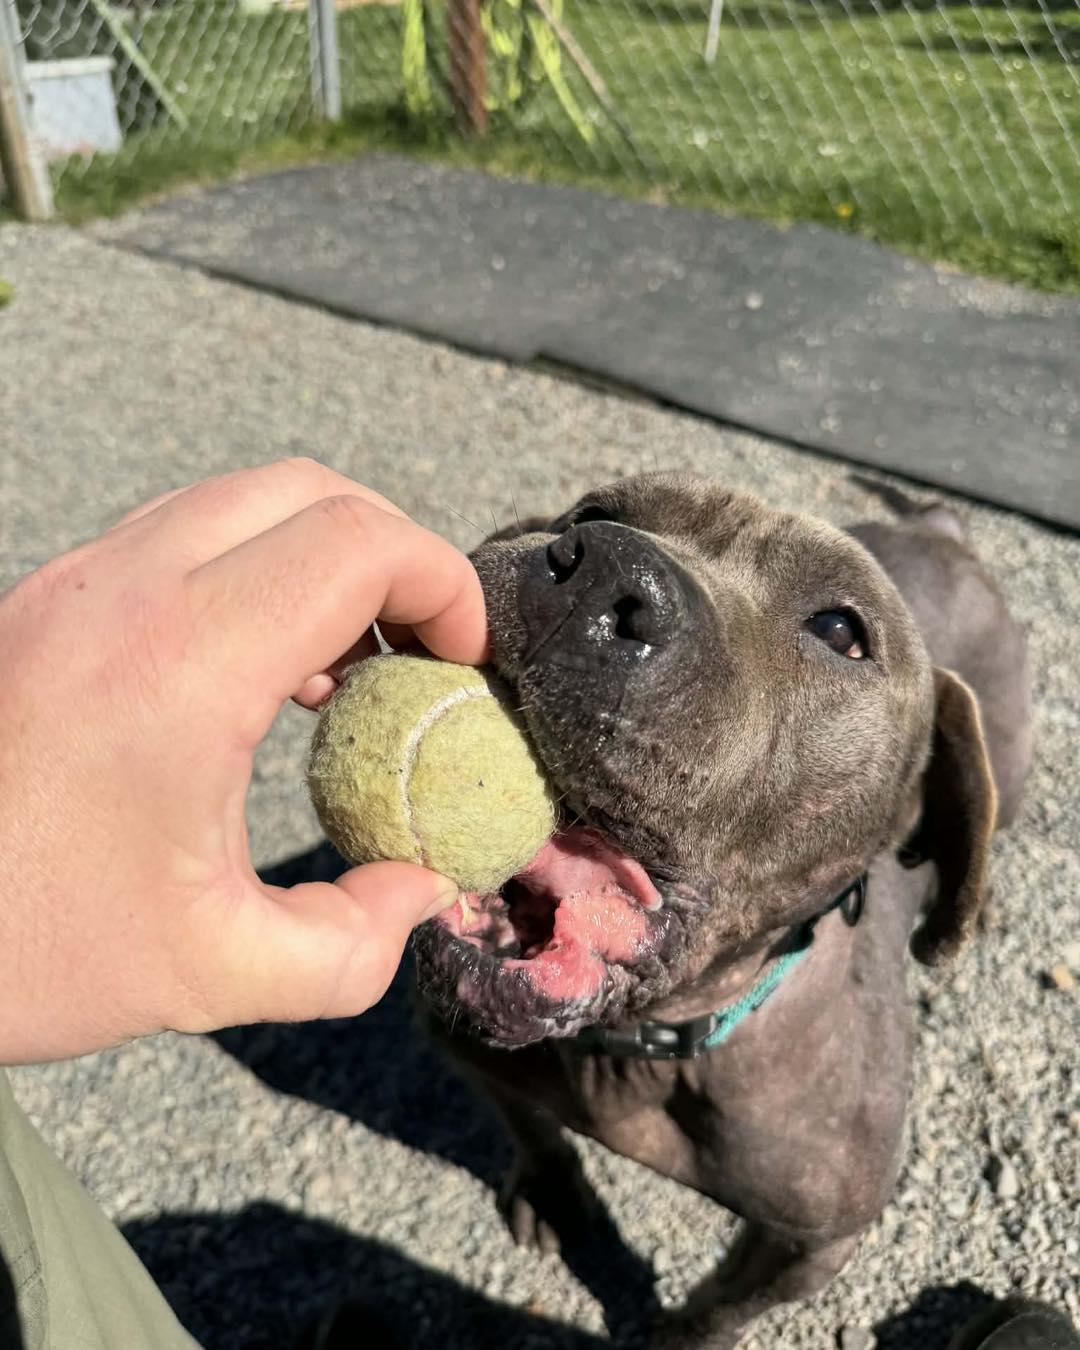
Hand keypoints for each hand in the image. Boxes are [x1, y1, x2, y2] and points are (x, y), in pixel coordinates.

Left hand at [0, 459, 487, 1063]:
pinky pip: (185, 537)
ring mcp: (75, 581)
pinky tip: (267, 676)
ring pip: (245, 501)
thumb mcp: (209, 972)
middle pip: (312, 493)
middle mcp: (125, 590)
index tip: (464, 662)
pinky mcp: (49, 598)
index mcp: (181, 662)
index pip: (357, 544)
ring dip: (324, 559)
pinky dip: (258, 574)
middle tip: (425, 651)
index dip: (444, 584)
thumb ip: (352, 944)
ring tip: (355, 666)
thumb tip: (420, 893)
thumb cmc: (9, 944)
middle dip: (396, 556)